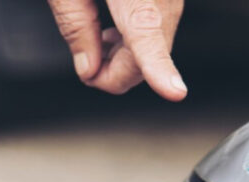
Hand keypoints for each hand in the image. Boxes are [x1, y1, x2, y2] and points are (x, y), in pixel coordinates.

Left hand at [47, 0, 185, 99]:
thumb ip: (74, 25)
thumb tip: (88, 69)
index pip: (146, 34)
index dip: (161, 68)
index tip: (175, 92)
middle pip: (151, 48)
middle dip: (117, 72)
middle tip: (85, 66)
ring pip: (158, 40)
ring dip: (126, 55)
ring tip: (96, 36)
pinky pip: (160, 22)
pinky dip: (137, 36)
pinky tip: (113, 26)